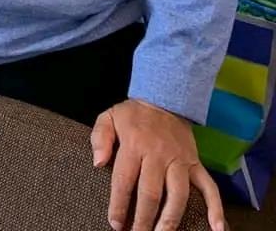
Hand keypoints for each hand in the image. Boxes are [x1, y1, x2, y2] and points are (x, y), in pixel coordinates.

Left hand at [91, 99, 224, 230]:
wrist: (166, 97)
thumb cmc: (134, 114)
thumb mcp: (110, 117)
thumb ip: (100, 137)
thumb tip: (98, 162)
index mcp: (134, 145)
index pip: (125, 180)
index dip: (119, 205)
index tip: (116, 224)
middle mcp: (158, 155)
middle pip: (151, 193)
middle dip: (144, 220)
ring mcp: (180, 160)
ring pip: (178, 195)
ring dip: (170, 220)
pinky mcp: (195, 163)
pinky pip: (209, 187)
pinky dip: (216, 208)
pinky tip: (217, 229)